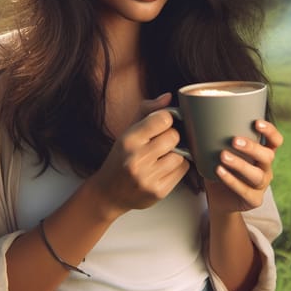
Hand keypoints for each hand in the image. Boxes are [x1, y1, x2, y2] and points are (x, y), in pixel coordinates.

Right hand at [88, 94, 189, 217]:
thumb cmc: (121, 157)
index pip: (163, 119)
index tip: (161, 124)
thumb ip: (147, 110)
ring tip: (161, 157)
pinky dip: (177, 167)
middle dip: (171, 138)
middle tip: (160, 143)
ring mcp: (147, 178)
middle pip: (174, 137)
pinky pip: (182, 170)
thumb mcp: (128, 131)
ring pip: (181, 155)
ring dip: (175, 154)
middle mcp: (136, 159)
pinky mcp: (158, 192)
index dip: (166, 119)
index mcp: (128, 140)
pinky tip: (163, 169)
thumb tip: (168, 96)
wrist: (108, 194)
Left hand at [205, 119, 282, 213]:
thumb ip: (221, 140)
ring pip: (257, 175)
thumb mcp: (224, 152)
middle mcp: (266, 168)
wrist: (220, 199)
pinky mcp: (254, 200)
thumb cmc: (222, 168)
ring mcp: (261, 185)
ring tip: (223, 156)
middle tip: (235, 140)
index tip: (256, 123)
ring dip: (240, 164)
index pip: (275, 141)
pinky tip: (219, 171)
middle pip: (267, 156)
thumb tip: (203, 121)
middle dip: (252, 147)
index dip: (270, 131)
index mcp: (263, 154)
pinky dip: (231, 180)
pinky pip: (245, 190)